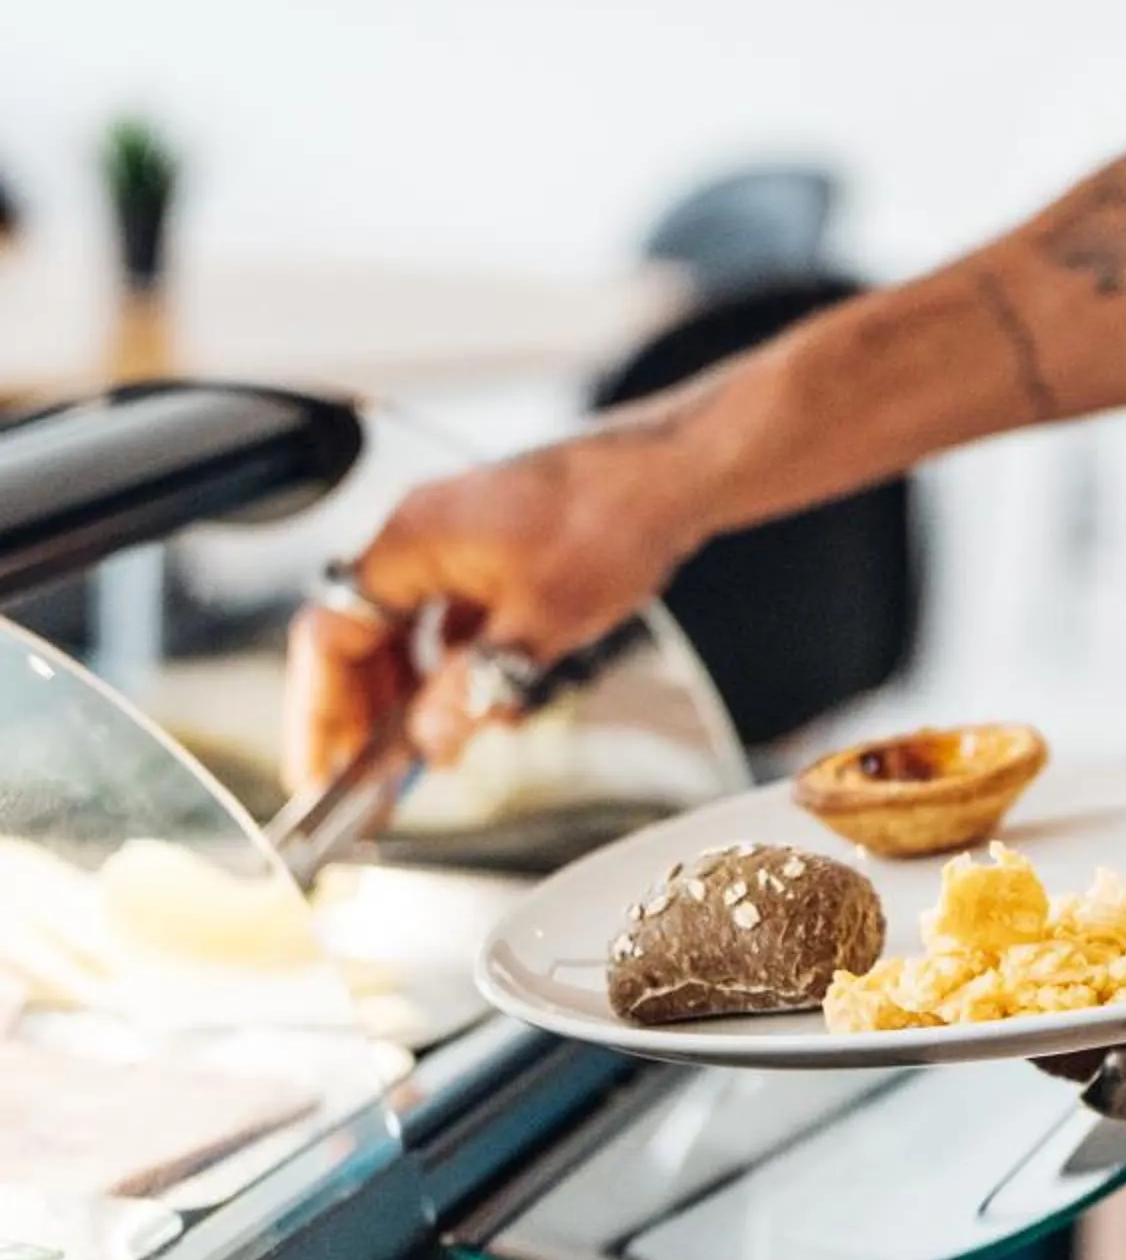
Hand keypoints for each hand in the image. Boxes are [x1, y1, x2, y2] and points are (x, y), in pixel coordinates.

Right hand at [283, 423, 690, 787]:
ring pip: (404, 633)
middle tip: (368, 787)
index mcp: (410, 544)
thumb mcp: (538, 630)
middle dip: (364, 717)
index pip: (329, 639)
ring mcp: (454, 542)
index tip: (318, 776)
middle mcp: (419, 536)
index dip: (318, 715)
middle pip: (360, 639)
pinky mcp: (490, 551)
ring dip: (409, 696)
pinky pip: (447, 620)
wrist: (673, 472)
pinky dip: (451, 667)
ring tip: (425, 757)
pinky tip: (480, 707)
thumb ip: (471, 691)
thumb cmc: (612, 523)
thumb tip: (427, 746)